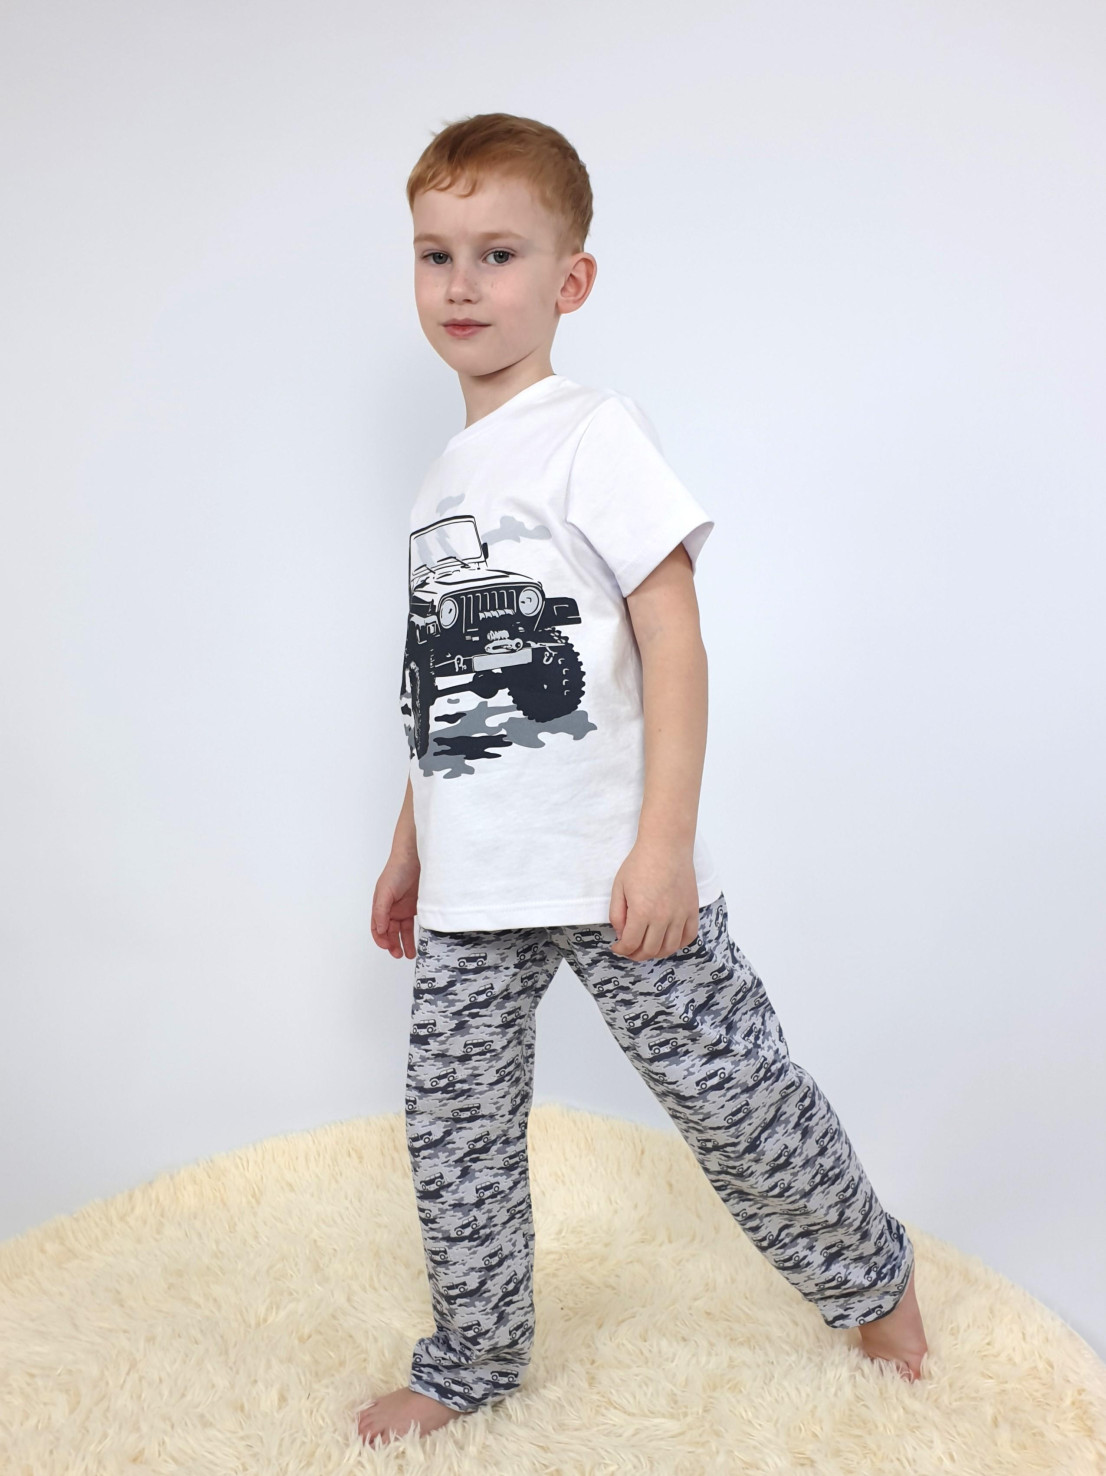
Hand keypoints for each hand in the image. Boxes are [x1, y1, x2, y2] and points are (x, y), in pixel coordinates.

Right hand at [371, 849, 420, 958]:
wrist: (415, 858)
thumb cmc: (396, 871)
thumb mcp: (385, 891)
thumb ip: (381, 911)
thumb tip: (380, 930)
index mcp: (380, 906)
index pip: (377, 928)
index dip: (380, 939)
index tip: (387, 947)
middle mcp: (391, 910)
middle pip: (389, 932)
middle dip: (392, 944)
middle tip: (399, 954)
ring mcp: (403, 909)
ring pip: (402, 931)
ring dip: (404, 943)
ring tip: (409, 955)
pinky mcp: (416, 908)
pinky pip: (414, 924)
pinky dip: (414, 935)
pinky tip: (418, 943)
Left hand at [608, 840, 700, 959]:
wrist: (666, 846)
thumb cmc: (640, 863)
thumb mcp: (618, 887)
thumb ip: (617, 914)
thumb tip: (622, 933)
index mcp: (641, 912)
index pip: (631, 944)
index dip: (621, 950)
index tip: (617, 947)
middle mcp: (662, 917)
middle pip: (649, 950)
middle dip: (636, 955)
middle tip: (630, 950)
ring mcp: (680, 915)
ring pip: (669, 948)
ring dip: (656, 953)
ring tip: (647, 947)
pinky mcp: (692, 910)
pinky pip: (688, 937)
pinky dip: (678, 945)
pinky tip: (668, 941)